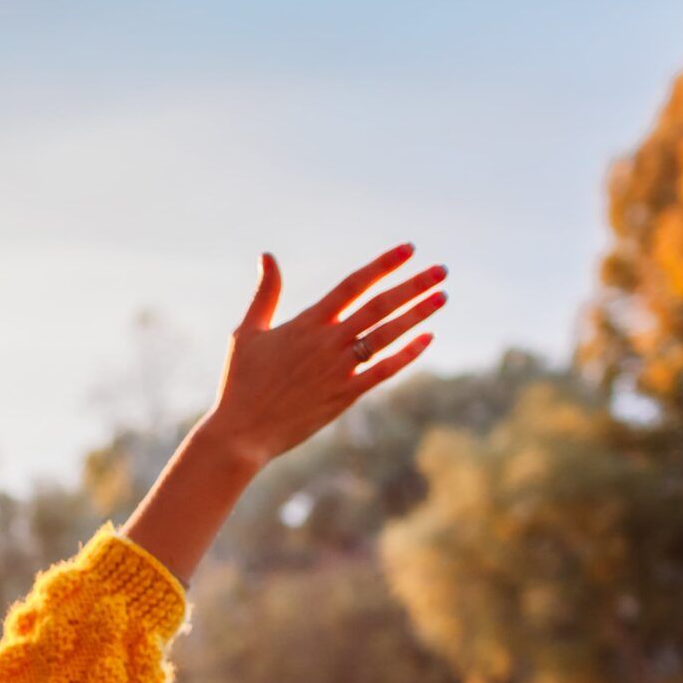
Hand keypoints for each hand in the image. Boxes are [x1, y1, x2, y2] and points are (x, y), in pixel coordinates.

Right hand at [202, 244, 446, 464]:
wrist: (242, 433)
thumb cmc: (240, 382)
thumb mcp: (247, 332)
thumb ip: (265, 293)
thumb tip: (268, 255)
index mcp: (306, 324)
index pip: (353, 285)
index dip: (383, 265)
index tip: (408, 249)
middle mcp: (328, 342)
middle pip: (380, 306)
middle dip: (413, 285)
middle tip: (441, 269)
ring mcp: (339, 369)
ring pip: (387, 335)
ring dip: (418, 314)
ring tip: (441, 296)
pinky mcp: (345, 395)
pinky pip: (384, 370)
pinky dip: (407, 354)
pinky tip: (427, 338)